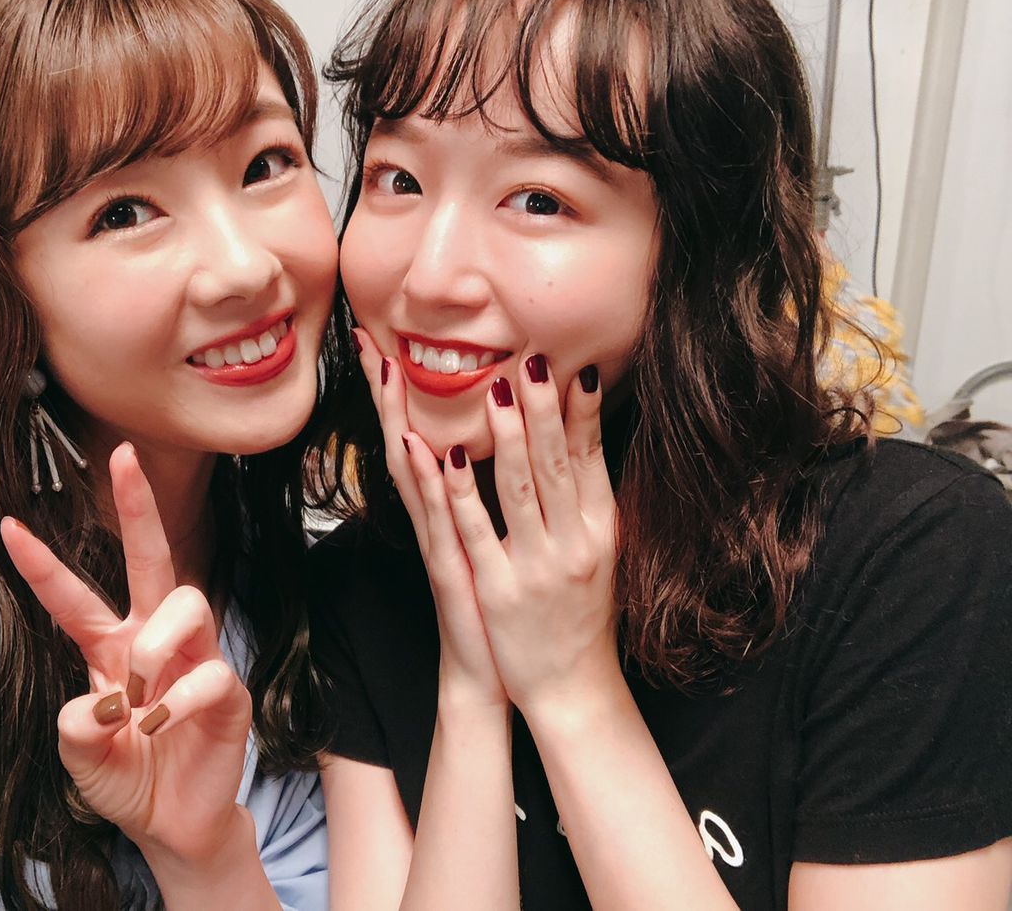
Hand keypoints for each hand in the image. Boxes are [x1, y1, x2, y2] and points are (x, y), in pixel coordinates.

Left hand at [0, 443, 250, 864]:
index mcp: (110, 649)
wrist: (174, 825)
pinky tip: (161, 725)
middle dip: (138, 506)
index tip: (7, 525)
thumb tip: (100, 699)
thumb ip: (75, 728)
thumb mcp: (81, 759)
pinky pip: (209, 672)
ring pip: (184, 603)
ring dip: (155, 645)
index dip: (42, 564)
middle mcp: (154, 641)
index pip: (73, 598)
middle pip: (151, 558)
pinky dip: (178, 700)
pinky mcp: (228, 690)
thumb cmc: (128, 779)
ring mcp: (196, 658)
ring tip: (140, 697)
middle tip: (123, 455)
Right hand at [353, 329, 505, 708]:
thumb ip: (493, 495)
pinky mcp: (453, 568)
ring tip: (387, 371)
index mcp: (449, 508)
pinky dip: (430, 484)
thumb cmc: (498, 606)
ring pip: (414, 472)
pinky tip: (422, 449)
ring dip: (401, 420)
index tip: (388, 341)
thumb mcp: (498, 539)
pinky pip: (440, 518)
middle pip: (404, 442)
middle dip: (385, 392)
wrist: (494, 675)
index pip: (422, 434)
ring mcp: (439, 542)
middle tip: (366, 340)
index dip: (403, 392)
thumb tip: (502, 446)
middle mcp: (436, 518)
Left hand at [441, 357, 620, 717]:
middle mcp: (574, 545)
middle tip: (533, 361)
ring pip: (520, 490)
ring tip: (497, 390)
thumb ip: (594, 502)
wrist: (572, 689)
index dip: (583, 414)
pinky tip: (446, 457)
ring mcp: (535, 567)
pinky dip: (461, 492)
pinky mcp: (498, 590)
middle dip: (544, 410)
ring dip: (508, 437)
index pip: (592, 460)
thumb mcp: (603, 554)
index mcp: (601, 531)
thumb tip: (588, 444)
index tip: (576, 368)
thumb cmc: (583, 615)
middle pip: (558, 464)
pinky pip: (476, 532)